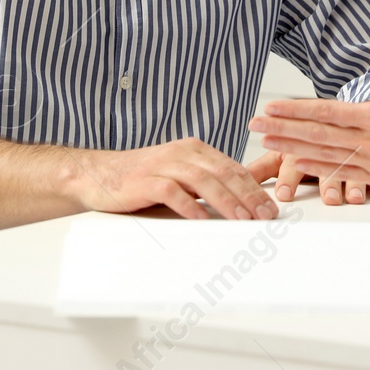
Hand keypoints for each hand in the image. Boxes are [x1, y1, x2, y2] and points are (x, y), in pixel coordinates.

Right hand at [76, 137, 278, 220]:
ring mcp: (163, 165)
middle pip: (223, 173)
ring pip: (203, 181)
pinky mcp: (145, 181)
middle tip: (265, 215)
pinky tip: (202, 219)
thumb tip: (241, 199)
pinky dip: (190, 206)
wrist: (97, 174)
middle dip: (248, 196)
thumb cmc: (141, 178)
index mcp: (194, 149)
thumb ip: (206, 181)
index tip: (271, 207)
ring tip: (243, 219)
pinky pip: (172, 192)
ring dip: (226, 201)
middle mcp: (181, 153)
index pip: (232, 168)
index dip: (254, 188)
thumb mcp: (178, 174)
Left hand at [247, 34, 369, 203]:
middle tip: (253, 126)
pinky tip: (299, 165)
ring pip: (322, 155)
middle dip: (281, 129)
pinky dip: (316, 169)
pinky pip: (340, 173)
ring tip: (266, 144)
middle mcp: (367, 141)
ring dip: (291, 148)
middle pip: (315, 134)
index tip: (270, 108)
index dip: (295, 110)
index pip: (325, 112)